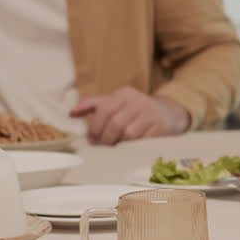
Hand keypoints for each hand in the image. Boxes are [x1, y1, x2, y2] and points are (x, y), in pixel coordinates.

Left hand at [69, 87, 189, 144]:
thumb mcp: (115, 102)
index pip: (104, 109)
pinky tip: (130, 146)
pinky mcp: (160, 126)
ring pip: (128, 133)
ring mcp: (150, 113)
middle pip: (115, 123)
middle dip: (105, 138)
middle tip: (102, 145)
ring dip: (119, 143)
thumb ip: (92, 105)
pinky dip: (133, 145)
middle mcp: (138, 100)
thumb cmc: (135, 110)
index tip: (91, 138)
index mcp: (124, 94)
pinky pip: (141, 140)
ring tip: (116, 145)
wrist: (168, 113)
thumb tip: (70, 113)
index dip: (95, 126)